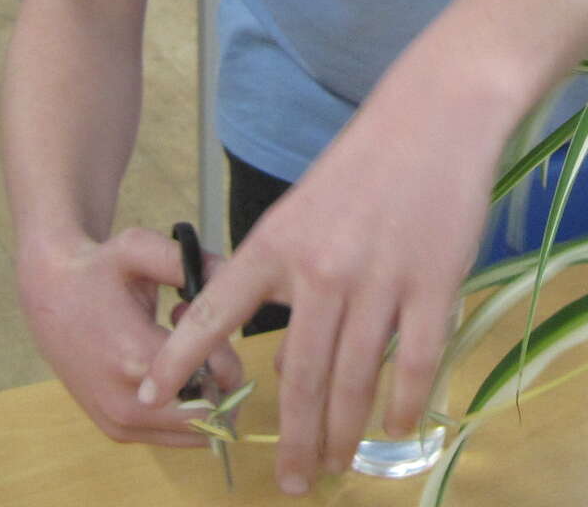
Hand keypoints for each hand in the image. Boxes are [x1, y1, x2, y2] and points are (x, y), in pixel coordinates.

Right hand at [17, 227, 244, 446]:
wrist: (48, 294)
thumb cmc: (98, 269)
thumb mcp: (139, 248)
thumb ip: (189, 260)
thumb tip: (229, 274)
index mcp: (135, 359)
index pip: (214, 381)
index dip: (227, 354)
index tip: (211, 326)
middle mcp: (127, 402)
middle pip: (210, 419)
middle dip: (222, 380)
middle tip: (205, 346)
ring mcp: (119, 422)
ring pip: (195, 433)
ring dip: (205, 395)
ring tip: (184, 355)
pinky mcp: (116, 430)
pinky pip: (174, 435)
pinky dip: (186, 407)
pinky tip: (169, 369)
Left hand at [139, 69, 500, 494]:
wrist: (435, 116)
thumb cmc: (366, 162)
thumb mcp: (304, 212)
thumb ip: (285, 284)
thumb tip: (288, 366)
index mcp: (278, 244)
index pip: (215, 313)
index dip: (180, 361)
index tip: (153, 399)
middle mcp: (321, 270)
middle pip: (300, 378)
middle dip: (294, 440)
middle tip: (292, 482)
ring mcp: (379, 280)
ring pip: (355, 380)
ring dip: (345, 434)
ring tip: (339, 464)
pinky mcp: (433, 283)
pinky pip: (412, 362)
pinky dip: (404, 404)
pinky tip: (398, 427)